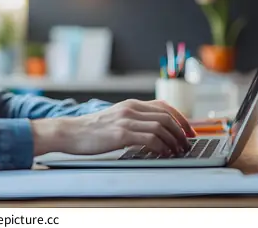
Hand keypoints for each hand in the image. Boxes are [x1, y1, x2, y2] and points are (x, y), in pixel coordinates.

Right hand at [32, 99, 195, 156]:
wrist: (70, 132)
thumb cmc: (91, 130)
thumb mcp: (114, 118)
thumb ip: (132, 119)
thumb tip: (153, 131)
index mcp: (130, 104)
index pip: (164, 106)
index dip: (181, 118)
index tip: (187, 131)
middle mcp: (130, 109)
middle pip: (166, 116)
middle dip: (181, 132)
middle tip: (186, 145)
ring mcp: (126, 120)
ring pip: (161, 127)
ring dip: (173, 141)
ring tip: (177, 152)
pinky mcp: (121, 133)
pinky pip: (150, 138)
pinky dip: (161, 147)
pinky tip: (163, 154)